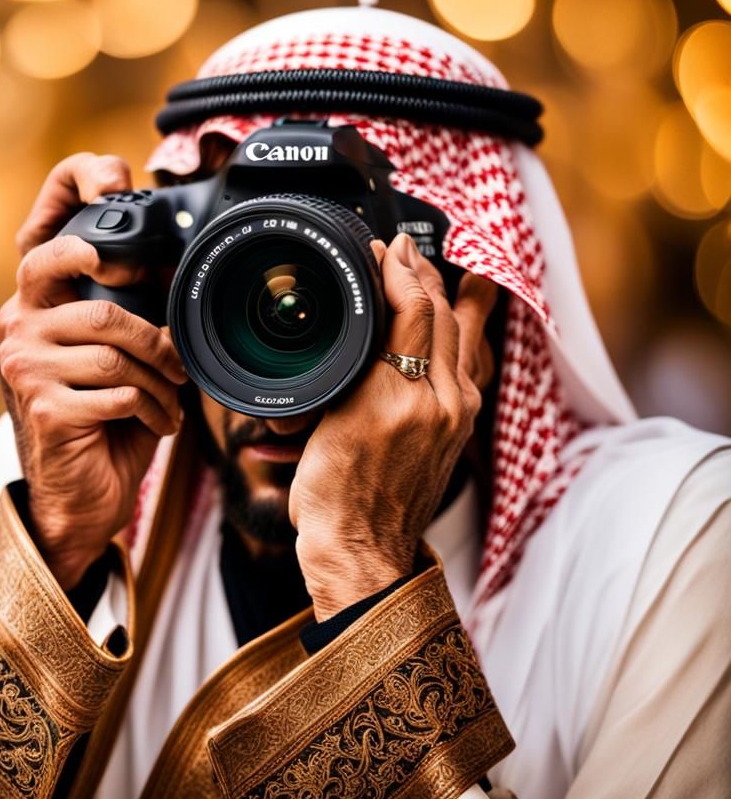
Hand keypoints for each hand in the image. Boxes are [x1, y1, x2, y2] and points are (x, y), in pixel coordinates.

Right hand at [0, 154, 187, 589]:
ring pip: (114, 340)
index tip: (114, 178)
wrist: (79, 497)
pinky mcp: (43, 405)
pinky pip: (120, 389)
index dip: (71, 187)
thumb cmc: (105, 420)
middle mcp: (18, 323)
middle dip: (131, 290)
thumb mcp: (117, 355)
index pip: (40, 230)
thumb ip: (132, 311)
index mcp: (35, 303)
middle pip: (74, 269)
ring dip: (160, 376)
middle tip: (164, 329)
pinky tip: (158, 422)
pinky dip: (154, 408)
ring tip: (170, 396)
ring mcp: (24, 363)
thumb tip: (179, 264)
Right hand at [288, 232, 497, 620]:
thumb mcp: (324, 425)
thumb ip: (345, 374)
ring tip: (463, 268)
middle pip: (441, 317)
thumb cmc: (331, 497)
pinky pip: (473, 367)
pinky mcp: (459, 430)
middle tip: (407, 249)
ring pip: (465, 338)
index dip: (398, 270)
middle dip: (424, 274)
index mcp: (396, 398)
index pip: (410, 311)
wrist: (361, 551)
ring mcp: (455, 416)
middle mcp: (437, 403)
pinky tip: (472, 323)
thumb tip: (361, 331)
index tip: (384, 247)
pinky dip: (470, 336)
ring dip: (458, 298)